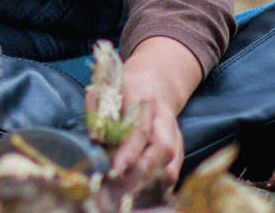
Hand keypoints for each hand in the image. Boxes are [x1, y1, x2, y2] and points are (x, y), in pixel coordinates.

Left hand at [102, 37, 202, 180]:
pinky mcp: (179, 147)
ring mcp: (175, 134)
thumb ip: (97, 112)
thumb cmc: (121, 89)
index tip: (119, 167)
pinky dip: (159, 182)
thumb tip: (95, 139)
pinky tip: (142, 189)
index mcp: (143, 98)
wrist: (153, 83)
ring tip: (128, 190)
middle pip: (162, 148)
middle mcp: (163, 117)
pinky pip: (174, 169)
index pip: (140, 128)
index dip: (130, 149)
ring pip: (171, 161)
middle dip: (143, 169)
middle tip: (121, 184)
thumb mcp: (103, 90)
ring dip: (151, 179)